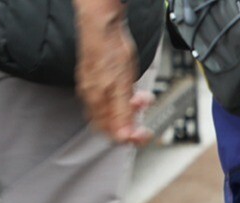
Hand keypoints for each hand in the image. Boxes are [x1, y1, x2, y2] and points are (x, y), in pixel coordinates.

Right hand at [75, 4, 152, 144]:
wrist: (103, 27)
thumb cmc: (110, 52)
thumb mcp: (122, 87)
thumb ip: (122, 113)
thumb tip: (123, 137)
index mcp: (97, 102)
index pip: (111, 133)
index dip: (129, 139)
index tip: (143, 136)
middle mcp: (93, 98)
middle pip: (112, 125)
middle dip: (131, 126)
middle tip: (145, 124)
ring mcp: (96, 88)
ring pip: (115, 111)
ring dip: (132, 110)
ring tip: (143, 101)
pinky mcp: (100, 80)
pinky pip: (114, 98)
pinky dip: (127, 99)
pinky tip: (135, 93)